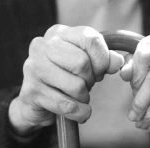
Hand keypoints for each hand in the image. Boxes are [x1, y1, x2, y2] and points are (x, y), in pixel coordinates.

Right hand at [9, 25, 123, 134]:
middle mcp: (42, 46)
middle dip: (91, 79)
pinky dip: (80, 113)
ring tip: (78, 96)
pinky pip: (68, 106)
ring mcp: (33, 68)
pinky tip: (78, 111)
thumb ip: (105, 59)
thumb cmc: (66, 77)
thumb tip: (118, 61)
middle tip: (86, 84)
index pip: (90, 39)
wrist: (37, 100)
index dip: (102, 59)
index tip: (99, 71)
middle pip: (82, 63)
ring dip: (84, 97)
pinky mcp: (32, 91)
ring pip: (76, 86)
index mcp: (58, 33)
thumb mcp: (86, 63)